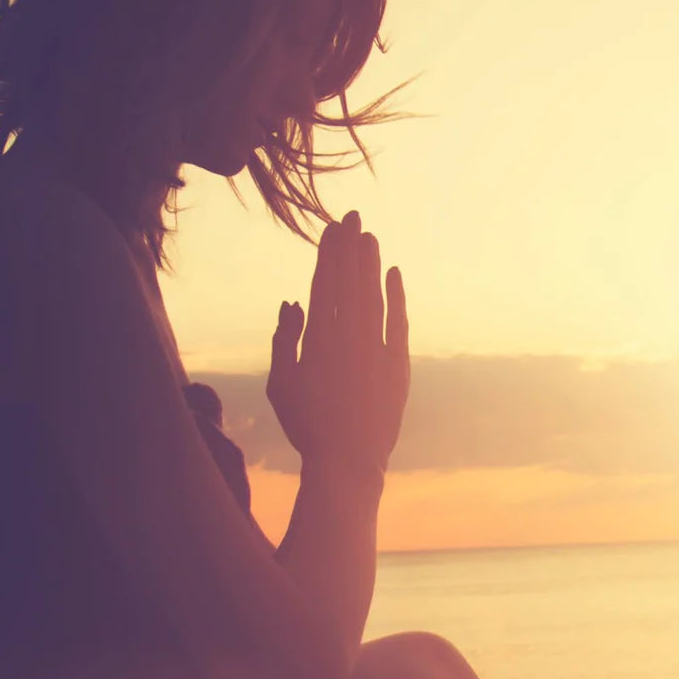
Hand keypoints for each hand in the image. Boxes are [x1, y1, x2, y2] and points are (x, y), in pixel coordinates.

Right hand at [266, 211, 408, 475]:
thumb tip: (292, 302)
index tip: (331, 229)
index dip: (328, 253)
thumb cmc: (307, 424)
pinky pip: (397, 321)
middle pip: (350, 281)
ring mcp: (376, 349)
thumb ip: (285, 339)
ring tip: (369, 237)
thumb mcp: (281, 383)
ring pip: (373, 295)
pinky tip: (393, 274)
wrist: (348, 461)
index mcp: (317, 338)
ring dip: (371, 264)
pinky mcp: (398, 365)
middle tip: (352, 217)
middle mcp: (348, 336)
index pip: (324, 283)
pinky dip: (395, 296)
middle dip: (350, 247)